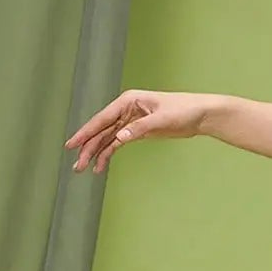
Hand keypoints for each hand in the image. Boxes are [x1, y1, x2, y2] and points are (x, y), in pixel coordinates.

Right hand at [65, 89, 218, 173]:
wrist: (200, 115)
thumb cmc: (184, 110)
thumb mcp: (162, 119)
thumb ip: (140, 128)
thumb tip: (120, 138)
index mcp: (128, 101)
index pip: (102, 119)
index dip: (85, 132)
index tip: (72, 144)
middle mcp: (125, 110)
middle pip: (101, 131)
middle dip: (88, 148)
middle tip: (77, 165)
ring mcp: (130, 121)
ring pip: (107, 139)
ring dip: (96, 153)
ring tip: (84, 169)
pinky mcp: (137, 131)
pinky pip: (118, 143)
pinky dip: (109, 154)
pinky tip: (100, 166)